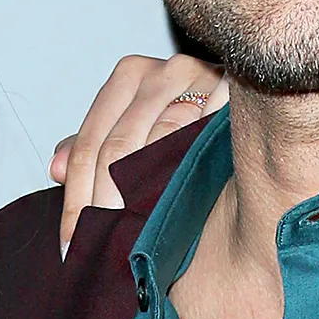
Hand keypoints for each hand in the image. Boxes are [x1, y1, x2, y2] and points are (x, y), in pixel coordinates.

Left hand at [51, 54, 225, 255]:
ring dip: (142, 198)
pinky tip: (175, 209)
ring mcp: (201, 77)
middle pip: (118, 147)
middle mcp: (163, 71)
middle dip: (103, 204)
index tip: (71, 242)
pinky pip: (201, 140)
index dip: (76, 197)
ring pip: (158, 145)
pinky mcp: (234, 94)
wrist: (264, 103)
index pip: (91, 143)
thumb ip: (94, 149)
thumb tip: (54, 167)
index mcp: (130, 76)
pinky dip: (185, 177)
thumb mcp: (136, 133)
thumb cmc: (193, 123)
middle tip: (99, 247)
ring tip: (133, 236)